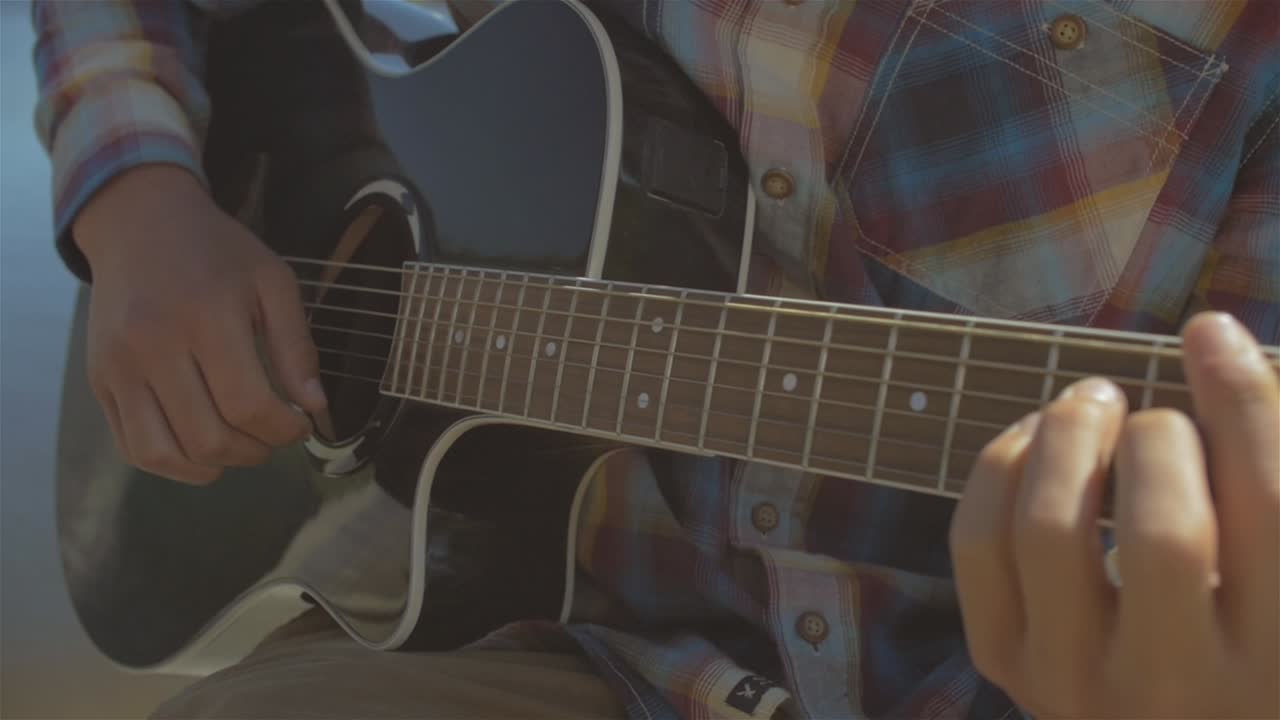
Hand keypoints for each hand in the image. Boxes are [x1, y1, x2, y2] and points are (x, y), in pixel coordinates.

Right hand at [75, 165, 326, 484]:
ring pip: (164, 455)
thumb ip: (297, 346)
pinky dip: (172, 463)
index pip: (248, 405)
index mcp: (206, 317)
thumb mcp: (273, 282)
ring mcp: (119, 368)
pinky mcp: (100, 381)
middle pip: (209, 438)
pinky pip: (132, 447)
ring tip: (240, 445)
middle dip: (256, 451)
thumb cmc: (217, 253)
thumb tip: (314, 407)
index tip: (300, 423)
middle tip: (273, 435)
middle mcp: (153, 346)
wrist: (140, 225)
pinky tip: (201, 446)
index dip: (284, 430)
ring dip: (214, 466)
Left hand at [950, 311, 1278, 717]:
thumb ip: (1259, 469)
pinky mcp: (1005, 663)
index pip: (1270, 509)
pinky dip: (1000, 468)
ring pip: (1050, 531)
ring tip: (1091, 403)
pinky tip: (1036, 439)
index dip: (1239, 399)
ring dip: (1067, 437)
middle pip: (1164, 533)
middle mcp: (1182, 686)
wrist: (1161, 718)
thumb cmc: (1233, 632)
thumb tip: (1210, 336)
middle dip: (1155, 438)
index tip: (1208, 331)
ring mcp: (1079, 682)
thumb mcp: (1268, 571)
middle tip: (1151, 414)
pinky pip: (979, 542)